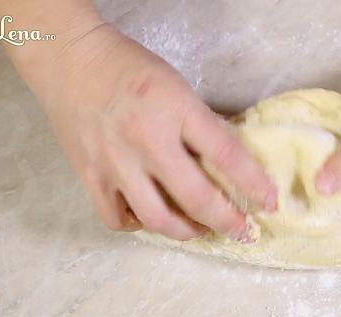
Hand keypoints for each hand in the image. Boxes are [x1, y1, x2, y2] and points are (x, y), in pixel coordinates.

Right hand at [36, 25, 276, 240]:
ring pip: (157, 219)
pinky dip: (139, 225)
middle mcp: (146, 140)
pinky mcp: (90, 176)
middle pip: (196, 198)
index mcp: (176, 109)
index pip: (226, 155)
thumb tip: (228, 161)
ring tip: (200, 229)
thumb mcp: (178, 87)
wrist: (71, 60)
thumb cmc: (130, 68)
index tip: (269, 202)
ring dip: (187, 232)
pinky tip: (151, 216)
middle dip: (228, 222)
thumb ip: (201, 124)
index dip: (254, 184)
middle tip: (242, 231)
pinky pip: (117, 219)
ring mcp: (115, 163)